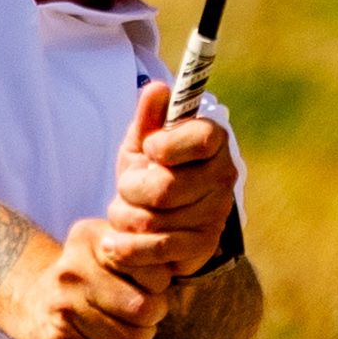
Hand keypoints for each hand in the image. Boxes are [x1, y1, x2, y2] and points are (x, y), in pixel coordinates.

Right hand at [5, 222, 167, 338]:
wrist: (34, 301)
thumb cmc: (89, 273)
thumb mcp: (110, 246)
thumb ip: (141, 249)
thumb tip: (175, 267)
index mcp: (89, 239)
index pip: (151, 270)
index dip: (160, 284)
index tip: (151, 286)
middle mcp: (71, 272)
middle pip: (143, 308)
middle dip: (154, 315)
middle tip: (148, 313)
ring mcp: (62, 309)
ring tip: (135, 332)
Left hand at [93, 97, 239, 297]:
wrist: (156, 221)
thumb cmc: (151, 171)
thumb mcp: (143, 143)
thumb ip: (149, 117)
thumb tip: (157, 89)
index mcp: (214, 141)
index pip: (201, 139)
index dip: (167, 145)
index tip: (150, 148)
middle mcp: (223, 176)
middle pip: (166, 187)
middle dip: (131, 189)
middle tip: (126, 188)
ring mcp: (216, 213)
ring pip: (154, 220)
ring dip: (124, 217)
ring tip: (122, 213)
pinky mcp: (203, 246)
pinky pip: (157, 249)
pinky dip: (126, 248)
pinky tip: (113, 244)